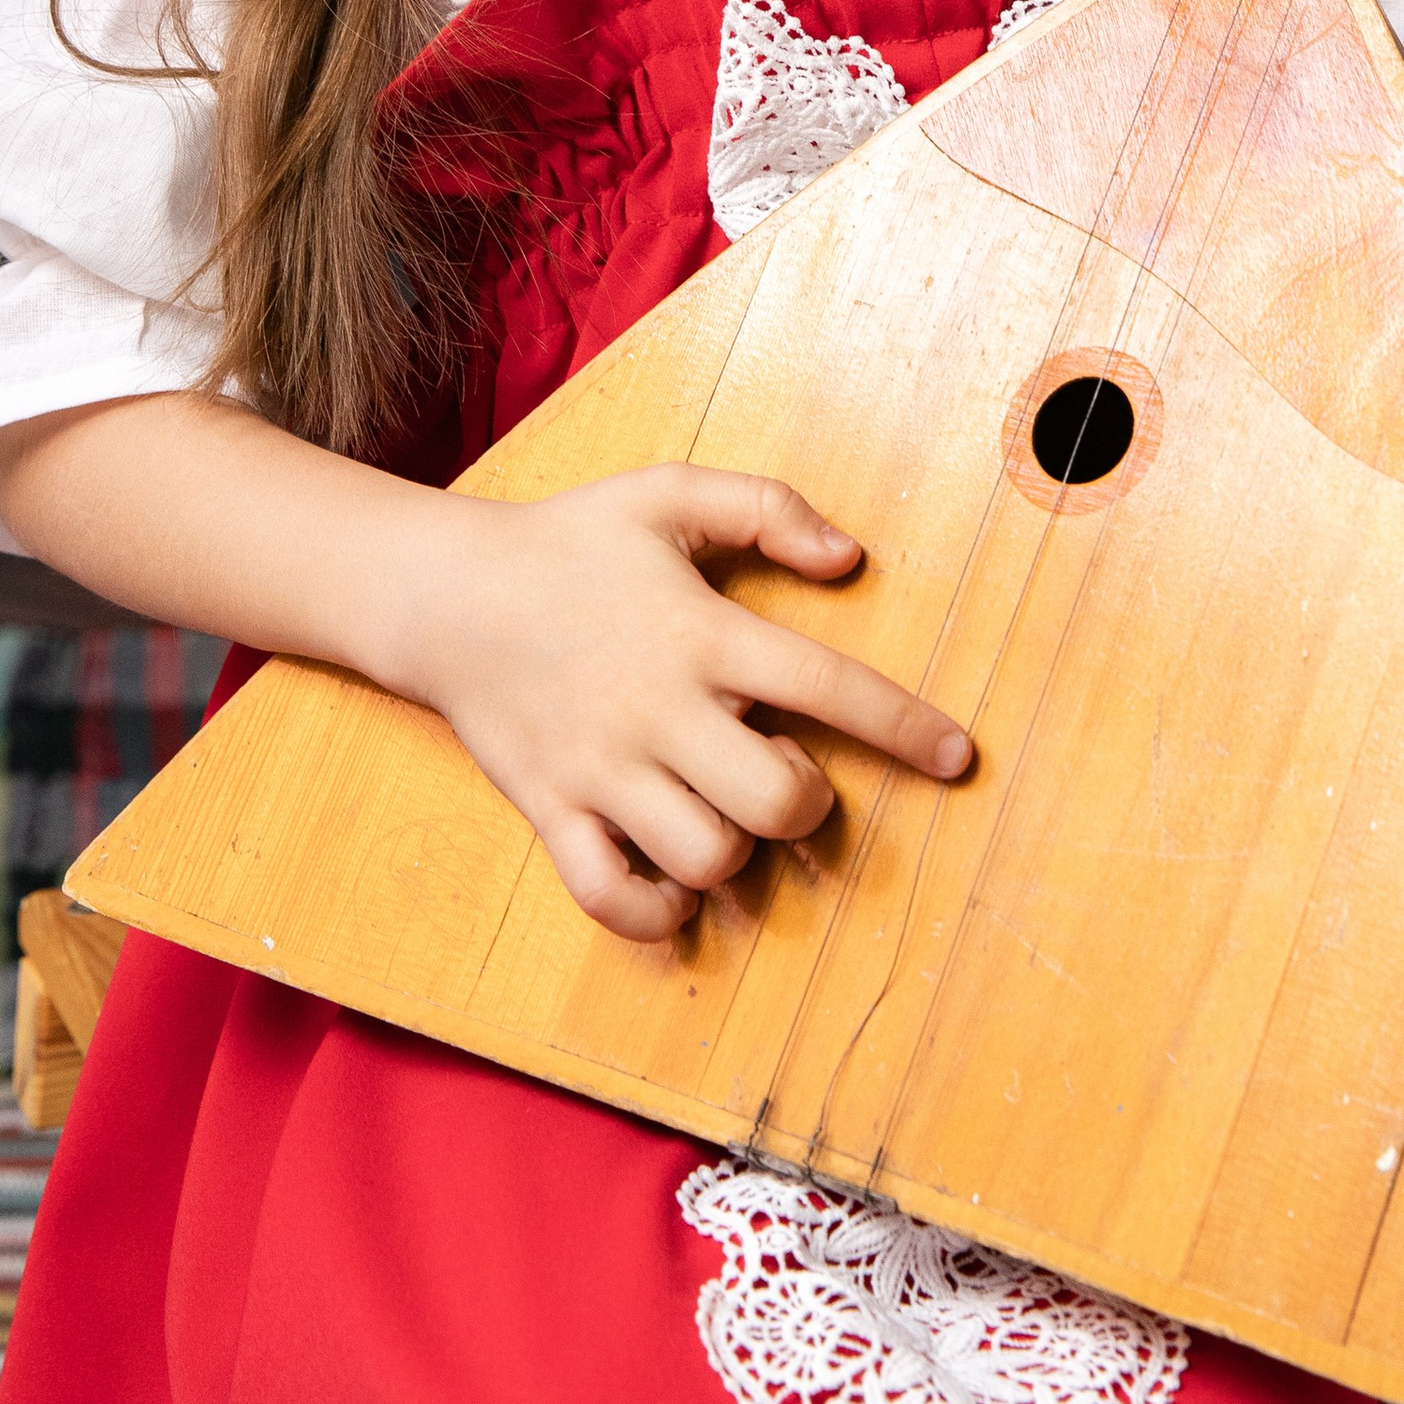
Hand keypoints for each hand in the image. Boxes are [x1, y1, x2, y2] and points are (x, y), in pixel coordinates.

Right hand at [377, 464, 973, 943]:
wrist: (445, 591)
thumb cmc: (571, 540)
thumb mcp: (668, 492)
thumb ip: (767, 508)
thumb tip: (850, 558)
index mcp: (699, 631)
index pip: (826, 686)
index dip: (903, 726)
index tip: (957, 756)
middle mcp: (656, 708)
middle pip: (775, 799)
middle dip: (809, 803)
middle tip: (791, 774)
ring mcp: (601, 768)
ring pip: (706, 856)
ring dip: (737, 850)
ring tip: (725, 810)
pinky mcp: (551, 810)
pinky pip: (611, 897)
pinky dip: (655, 911)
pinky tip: (674, 881)